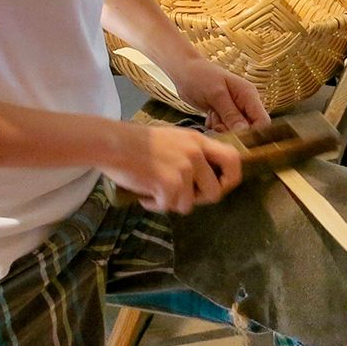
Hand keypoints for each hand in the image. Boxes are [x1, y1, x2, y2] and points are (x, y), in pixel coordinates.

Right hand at [102, 122, 242, 214]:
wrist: (113, 143)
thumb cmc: (138, 142)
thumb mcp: (174, 139)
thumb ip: (192, 153)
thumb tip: (204, 177)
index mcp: (198, 141)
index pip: (233, 159)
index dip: (230, 178)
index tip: (219, 186)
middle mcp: (195, 154)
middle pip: (215, 192)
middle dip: (199, 200)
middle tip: (181, 196)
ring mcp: (184, 169)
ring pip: (188, 204)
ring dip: (171, 203)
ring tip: (154, 191)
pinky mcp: (169, 184)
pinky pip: (168, 206)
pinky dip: (154, 205)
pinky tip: (144, 195)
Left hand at [168, 57, 269, 132]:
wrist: (184, 72)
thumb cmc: (200, 77)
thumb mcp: (216, 95)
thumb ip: (231, 114)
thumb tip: (245, 132)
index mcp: (248, 95)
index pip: (263, 121)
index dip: (254, 132)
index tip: (236, 135)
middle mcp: (245, 103)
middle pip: (250, 129)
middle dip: (234, 131)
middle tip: (218, 123)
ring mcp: (235, 109)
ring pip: (236, 131)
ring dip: (223, 128)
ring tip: (212, 115)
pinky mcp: (225, 114)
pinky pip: (225, 129)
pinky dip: (216, 127)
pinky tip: (209, 116)